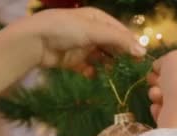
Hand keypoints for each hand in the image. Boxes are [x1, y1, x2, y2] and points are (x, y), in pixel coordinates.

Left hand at [18, 7, 146, 75]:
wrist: (33, 41)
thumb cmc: (64, 29)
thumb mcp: (94, 31)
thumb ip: (118, 41)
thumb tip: (142, 51)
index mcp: (96, 18)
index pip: (119, 31)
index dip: (131, 43)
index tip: (141, 57)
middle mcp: (90, 31)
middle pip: (111, 44)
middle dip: (121, 56)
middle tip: (132, 69)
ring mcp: (81, 46)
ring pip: (100, 57)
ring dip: (108, 65)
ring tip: (115, 74)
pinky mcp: (72, 61)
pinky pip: (87, 68)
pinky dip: (92, 72)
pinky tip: (95, 76)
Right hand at [147, 50, 176, 133]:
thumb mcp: (174, 58)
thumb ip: (167, 58)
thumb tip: (159, 66)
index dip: (170, 66)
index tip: (156, 68)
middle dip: (161, 81)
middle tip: (151, 80)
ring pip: (172, 100)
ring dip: (158, 95)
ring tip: (155, 95)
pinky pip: (169, 115)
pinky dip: (161, 111)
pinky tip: (157, 110)